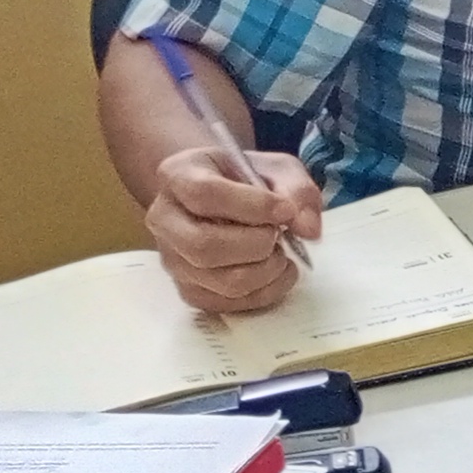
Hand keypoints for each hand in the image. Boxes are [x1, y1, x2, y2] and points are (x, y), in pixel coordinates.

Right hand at [144, 148, 323, 313]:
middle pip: (204, 246)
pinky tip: (278, 272)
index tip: (286, 210)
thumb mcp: (278, 168)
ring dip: (265, 271)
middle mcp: (164, 219)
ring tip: (281, 253)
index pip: (205, 194)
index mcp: (178, 175)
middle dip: (257, 244)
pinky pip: (226, 304)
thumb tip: (307, 229)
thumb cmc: (249, 179)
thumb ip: (296, 190)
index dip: (252, 206)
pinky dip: (264, 292)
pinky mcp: (188, 289)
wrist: (227, 197)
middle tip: (279, 235)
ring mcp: (172, 259)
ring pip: (219, 280)